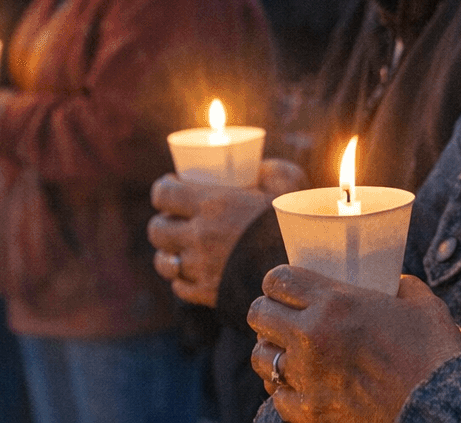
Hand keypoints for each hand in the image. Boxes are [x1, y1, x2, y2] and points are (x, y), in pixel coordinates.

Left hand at [147, 157, 300, 307]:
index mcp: (212, 204)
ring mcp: (199, 268)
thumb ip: (271, 169)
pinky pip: (179, 286)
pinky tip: (192, 270)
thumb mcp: (289, 183)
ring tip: (179, 247)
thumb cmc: (295, 224)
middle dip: (162, 221)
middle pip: (157, 229)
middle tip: (174, 217)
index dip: (163, 188)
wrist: (303, 273)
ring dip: (168, 252)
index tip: (171, 185)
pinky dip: (182, 278)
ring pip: (163, 261)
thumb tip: (257, 167)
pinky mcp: (206, 294)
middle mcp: (199, 236)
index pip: (164, 194)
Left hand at [248, 267, 460, 422]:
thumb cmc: (436, 352)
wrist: (442, 406)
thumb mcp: (422, 304)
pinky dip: (284, 388)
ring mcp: (307, 377)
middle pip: (258, 314)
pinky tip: (300, 384)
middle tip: (283, 317)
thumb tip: (396, 283)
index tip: (283, 287)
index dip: (276, 281)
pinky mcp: (310, 413)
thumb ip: (401, 286)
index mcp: (335, 301)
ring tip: (287, 352)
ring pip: (260, 357)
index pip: (277, 280)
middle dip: (268, 313)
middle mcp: (312, 336)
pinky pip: (277, 395)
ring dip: (272, 350)